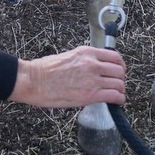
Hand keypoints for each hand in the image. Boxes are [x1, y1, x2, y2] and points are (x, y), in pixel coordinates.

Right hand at [9, 46, 125, 107]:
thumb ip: (84, 61)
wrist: (33, 80)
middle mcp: (92, 64)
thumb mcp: (68, 56)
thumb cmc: (44, 70)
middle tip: (117, 84)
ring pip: (119, 84)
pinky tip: (116, 102)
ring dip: (120, 90)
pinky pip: (115, 96)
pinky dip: (119, 100)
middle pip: (119, 70)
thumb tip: (95, 68)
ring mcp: (92, 79)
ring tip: (116, 94)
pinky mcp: (90, 95)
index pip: (114, 56)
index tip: (118, 70)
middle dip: (121, 78)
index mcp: (86, 52)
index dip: (120, 65)